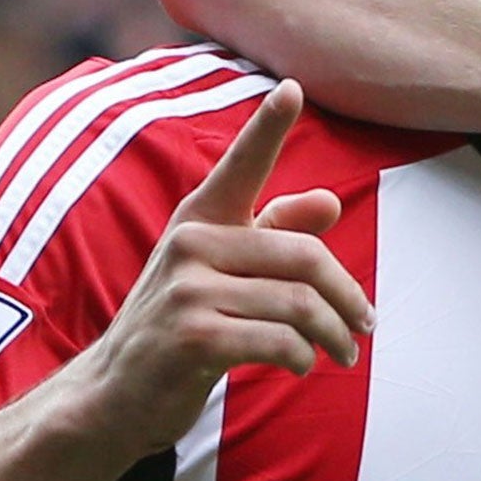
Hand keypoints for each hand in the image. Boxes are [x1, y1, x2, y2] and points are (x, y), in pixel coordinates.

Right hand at [71, 80, 373, 455]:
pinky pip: (279, 341)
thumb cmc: (181, 326)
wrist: (115, 393)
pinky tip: (300, 367)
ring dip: (334, 336)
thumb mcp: (223, 273)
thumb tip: (328, 201)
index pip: (241, 166)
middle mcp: (191, 243)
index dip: (268, 126)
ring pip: (299, 304)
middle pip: (305, 256)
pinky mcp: (192, 337)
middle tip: (365, 325)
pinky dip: (302, 359)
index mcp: (200, 220)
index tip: (292, 88)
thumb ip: (274, 234)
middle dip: (347, 296)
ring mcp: (187, 289)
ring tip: (343, 354)